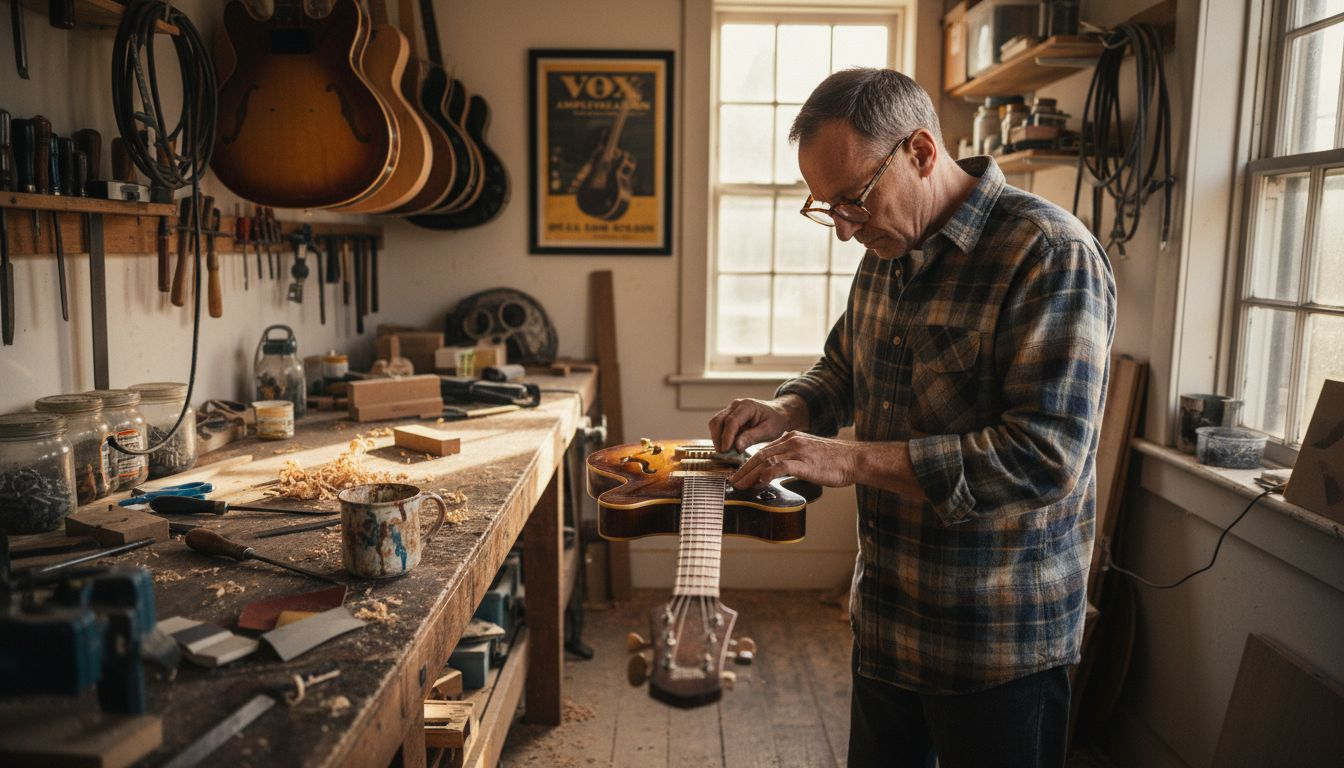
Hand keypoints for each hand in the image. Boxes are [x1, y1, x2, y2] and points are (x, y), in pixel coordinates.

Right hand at [708, 395, 806, 453]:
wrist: (779, 413)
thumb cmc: (776, 421)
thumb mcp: (768, 431)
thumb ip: (752, 438)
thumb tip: (736, 447)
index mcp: (748, 406)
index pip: (731, 421)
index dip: (726, 437)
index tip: (725, 451)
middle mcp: (736, 405)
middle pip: (718, 420)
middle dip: (718, 438)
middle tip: (723, 454)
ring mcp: (731, 409)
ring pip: (715, 423)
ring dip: (717, 438)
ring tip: (725, 452)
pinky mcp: (729, 415)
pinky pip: (719, 425)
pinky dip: (720, 436)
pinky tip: (727, 446)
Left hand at [729, 431, 860, 489]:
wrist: (855, 460)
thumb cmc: (836, 462)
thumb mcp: (810, 456)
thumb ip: (794, 460)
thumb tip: (780, 472)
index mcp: (792, 438)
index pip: (763, 450)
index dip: (748, 464)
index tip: (739, 475)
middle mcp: (792, 441)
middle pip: (760, 455)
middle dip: (744, 470)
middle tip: (733, 482)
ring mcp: (798, 451)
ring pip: (766, 460)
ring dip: (750, 474)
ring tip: (740, 486)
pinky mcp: (805, 462)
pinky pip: (781, 466)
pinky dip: (767, 473)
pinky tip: (760, 482)